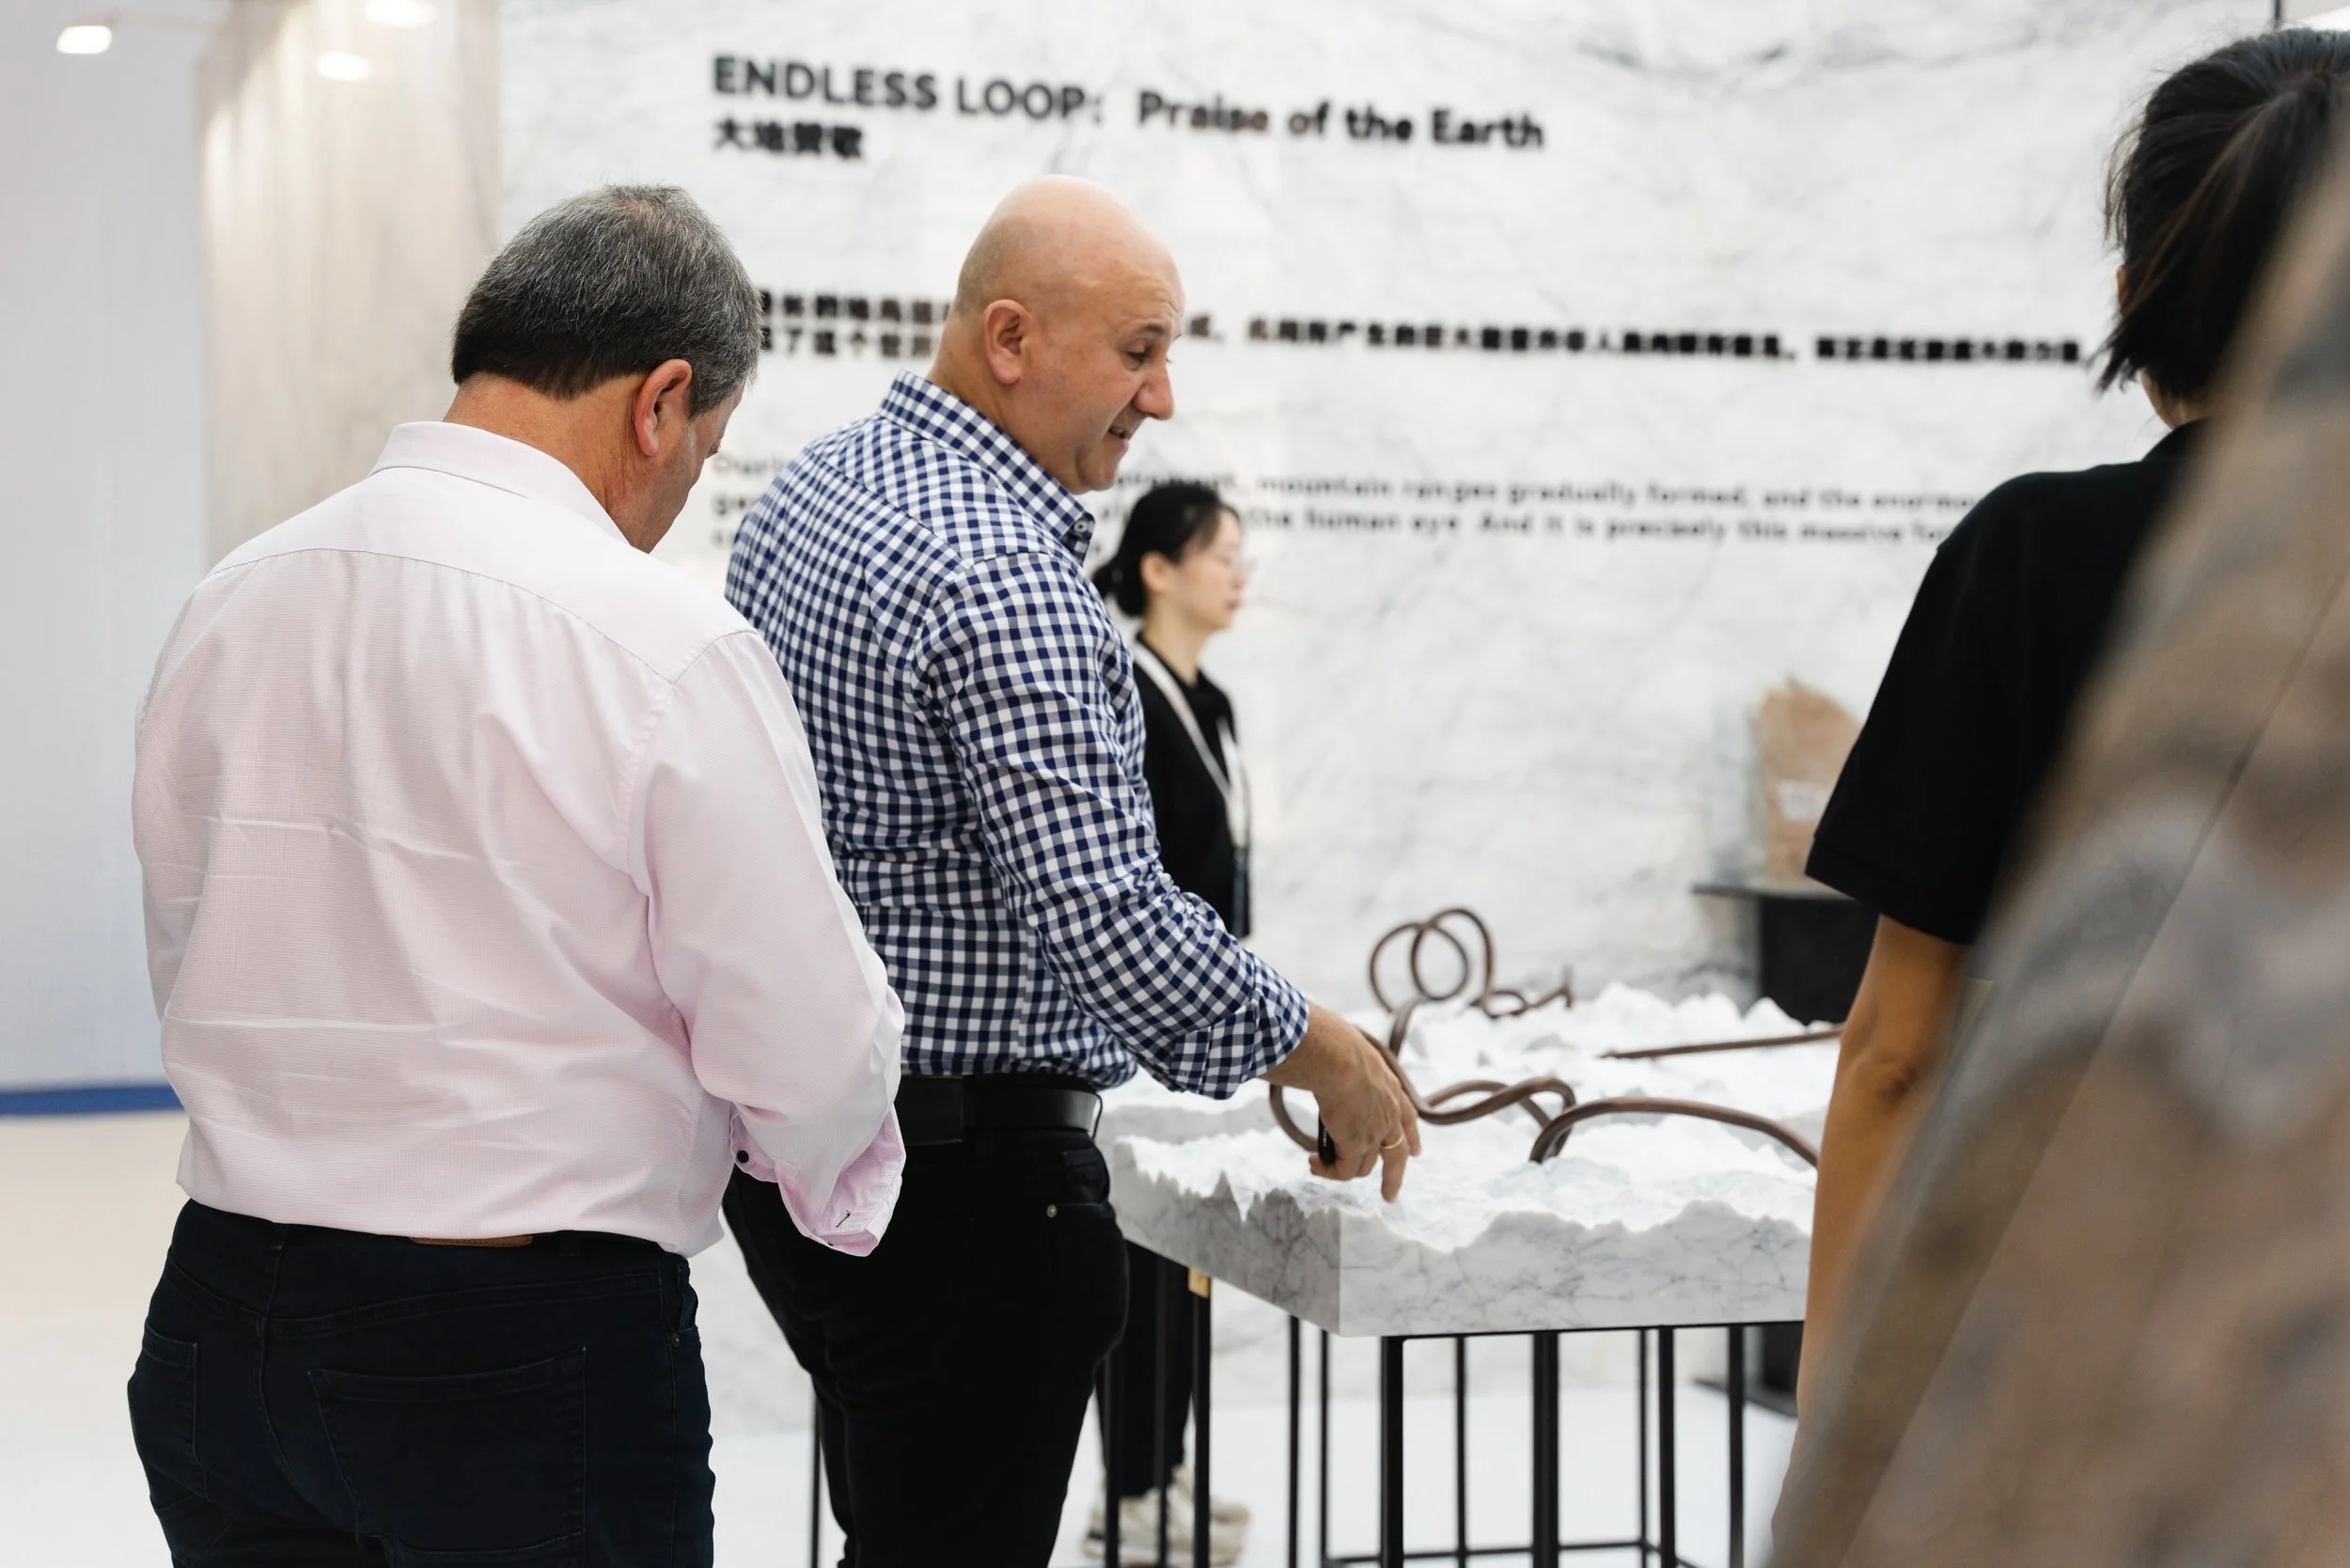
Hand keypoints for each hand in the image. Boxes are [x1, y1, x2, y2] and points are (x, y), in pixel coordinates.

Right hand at [1262, 1004, 1420, 1199]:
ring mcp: (1375, 1133)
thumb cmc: (1337, 1046)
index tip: (1417, 1152)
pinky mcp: (1356, 1146)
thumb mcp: (1351, 1052)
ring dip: (1341, 1169)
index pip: (1408, 1118)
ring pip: (1365, 1167)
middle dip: (1394, 1176)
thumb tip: (1321, 1051)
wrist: (1338, 1060)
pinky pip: (1343, 1171)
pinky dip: (1328, 1171)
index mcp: (1391, 1089)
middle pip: (1398, 1154)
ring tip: (1319, 1163)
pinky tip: (1313, 1163)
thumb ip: (1345, 1061)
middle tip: (1390, 1194)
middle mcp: (1389, 1115)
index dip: (1412, 1137)